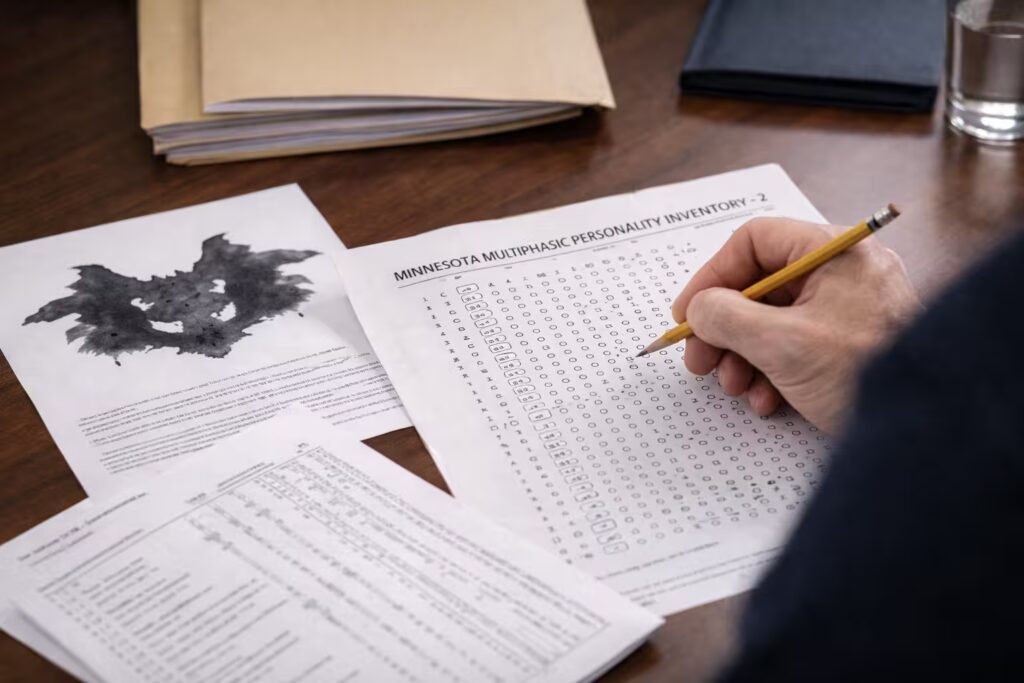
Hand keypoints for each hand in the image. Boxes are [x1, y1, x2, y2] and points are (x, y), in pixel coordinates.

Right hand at [671, 217, 919, 432]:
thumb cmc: (864, 374)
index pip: (754, 241)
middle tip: (699, 360)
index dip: (712, 276)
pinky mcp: (852, 342)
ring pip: (774, 319)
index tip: (687, 313)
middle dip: (724, 328)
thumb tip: (698, 309)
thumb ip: (727, 318)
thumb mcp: (782, 343)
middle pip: (760, 285)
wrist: (926, 428)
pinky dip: (773, 370)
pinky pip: (799, 343)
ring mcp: (850, 307)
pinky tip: (768, 400)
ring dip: (743, 356)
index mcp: (835, 251)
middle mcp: (845, 271)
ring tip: (735, 387)